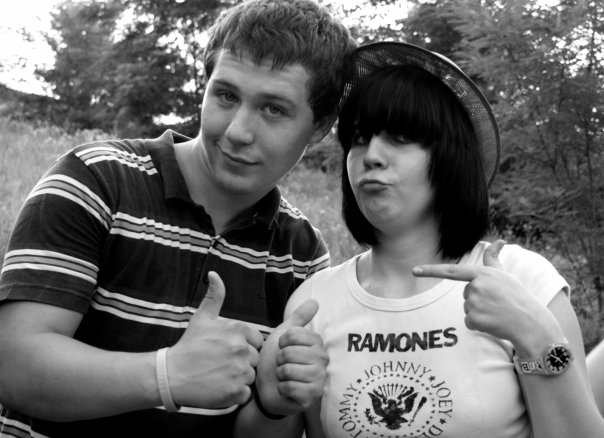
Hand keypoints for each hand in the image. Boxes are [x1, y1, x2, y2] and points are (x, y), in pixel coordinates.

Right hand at [167, 271, 263, 407]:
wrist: (171, 375)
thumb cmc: (189, 346)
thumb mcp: (202, 317)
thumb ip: (214, 296)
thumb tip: (214, 274)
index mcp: (239, 330)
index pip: (256, 341)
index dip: (242, 346)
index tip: (225, 350)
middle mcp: (242, 349)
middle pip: (254, 359)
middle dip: (241, 362)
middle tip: (220, 364)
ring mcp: (240, 371)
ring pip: (251, 376)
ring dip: (239, 378)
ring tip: (219, 375)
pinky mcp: (236, 392)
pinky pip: (245, 394)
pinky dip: (235, 394)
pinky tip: (219, 387)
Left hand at [256, 299, 327, 415]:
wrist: (268, 388)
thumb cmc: (276, 360)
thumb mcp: (284, 335)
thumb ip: (299, 318)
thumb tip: (315, 301)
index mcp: (316, 342)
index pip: (292, 335)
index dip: (281, 342)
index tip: (283, 348)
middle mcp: (322, 359)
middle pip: (289, 352)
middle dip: (279, 360)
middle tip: (283, 365)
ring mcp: (319, 378)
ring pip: (288, 370)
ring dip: (280, 374)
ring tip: (285, 377)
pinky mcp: (312, 396)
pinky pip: (290, 386)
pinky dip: (282, 388)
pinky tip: (286, 389)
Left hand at [412, 240, 560, 348]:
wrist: (531, 323)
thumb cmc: (518, 297)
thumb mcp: (505, 275)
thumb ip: (494, 259)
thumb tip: (499, 241)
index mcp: (482, 274)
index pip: (451, 271)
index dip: (431, 270)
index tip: (414, 270)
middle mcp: (476, 286)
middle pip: (465, 295)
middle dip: (478, 300)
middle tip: (497, 303)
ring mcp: (475, 303)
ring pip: (467, 309)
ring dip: (479, 313)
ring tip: (497, 312)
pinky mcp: (474, 319)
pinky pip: (469, 322)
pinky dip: (479, 325)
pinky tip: (494, 323)